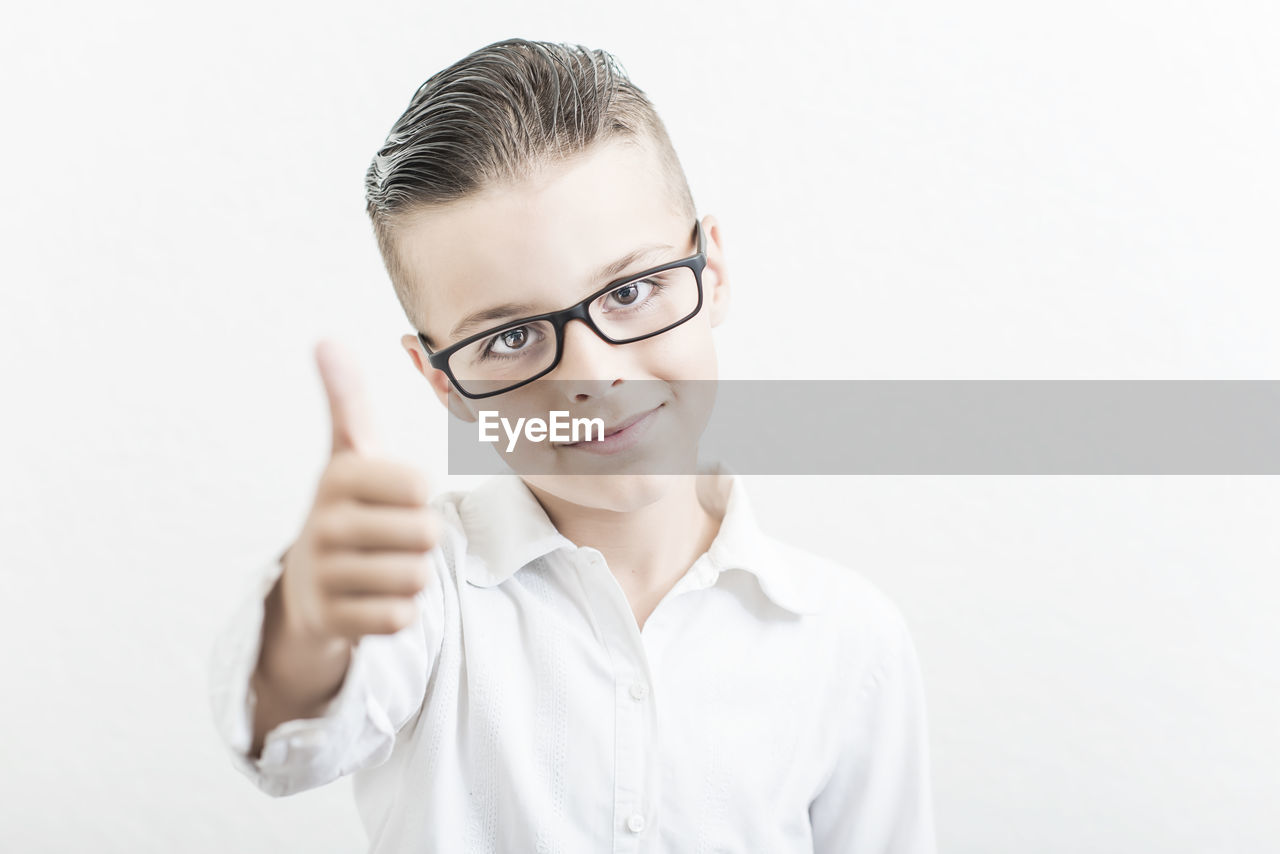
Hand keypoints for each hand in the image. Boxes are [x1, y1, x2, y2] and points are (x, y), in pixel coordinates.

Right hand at [278, 338, 438, 647]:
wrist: (305, 586)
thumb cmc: (347, 509)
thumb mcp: (350, 452)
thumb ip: (347, 400)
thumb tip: (325, 339)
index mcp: (338, 476)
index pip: (419, 487)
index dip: (418, 498)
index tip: (391, 499)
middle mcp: (324, 523)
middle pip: (425, 535)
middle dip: (419, 541)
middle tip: (388, 539)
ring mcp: (323, 575)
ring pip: (416, 578)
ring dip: (412, 577)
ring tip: (381, 567)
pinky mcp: (330, 621)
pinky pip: (400, 617)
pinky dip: (397, 612)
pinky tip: (372, 599)